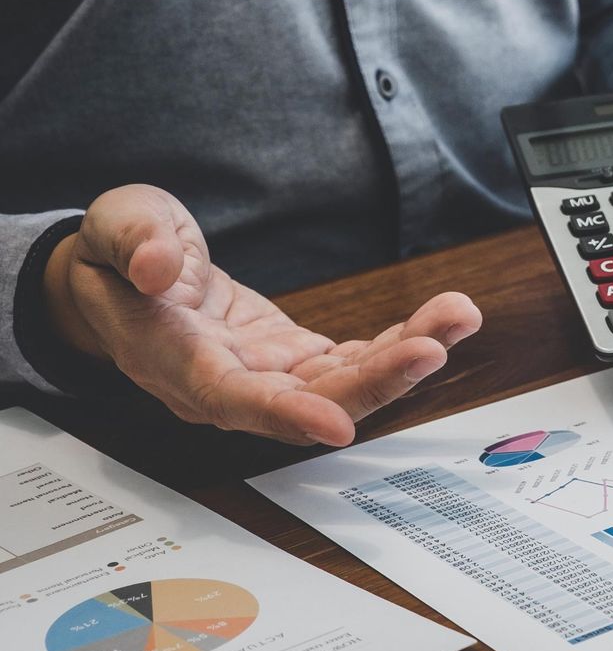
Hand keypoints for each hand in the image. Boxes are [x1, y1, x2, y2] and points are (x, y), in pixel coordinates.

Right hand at [42, 185, 481, 445]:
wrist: (128, 275)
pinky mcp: (294, 361)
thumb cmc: (120, 255)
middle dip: (375, 379)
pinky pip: (354, 361)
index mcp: (171, 358)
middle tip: (434, 346)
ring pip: (342, 385)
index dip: (284, 414)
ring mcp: (265, 376)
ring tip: (459, 316)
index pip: (231, 399)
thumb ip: (134, 243)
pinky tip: (446, 319)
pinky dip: (400, 342)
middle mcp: (224, 383)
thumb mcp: (115, 227)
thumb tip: (157, 266)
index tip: (335, 424)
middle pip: (308, 401)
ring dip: (404, 357)